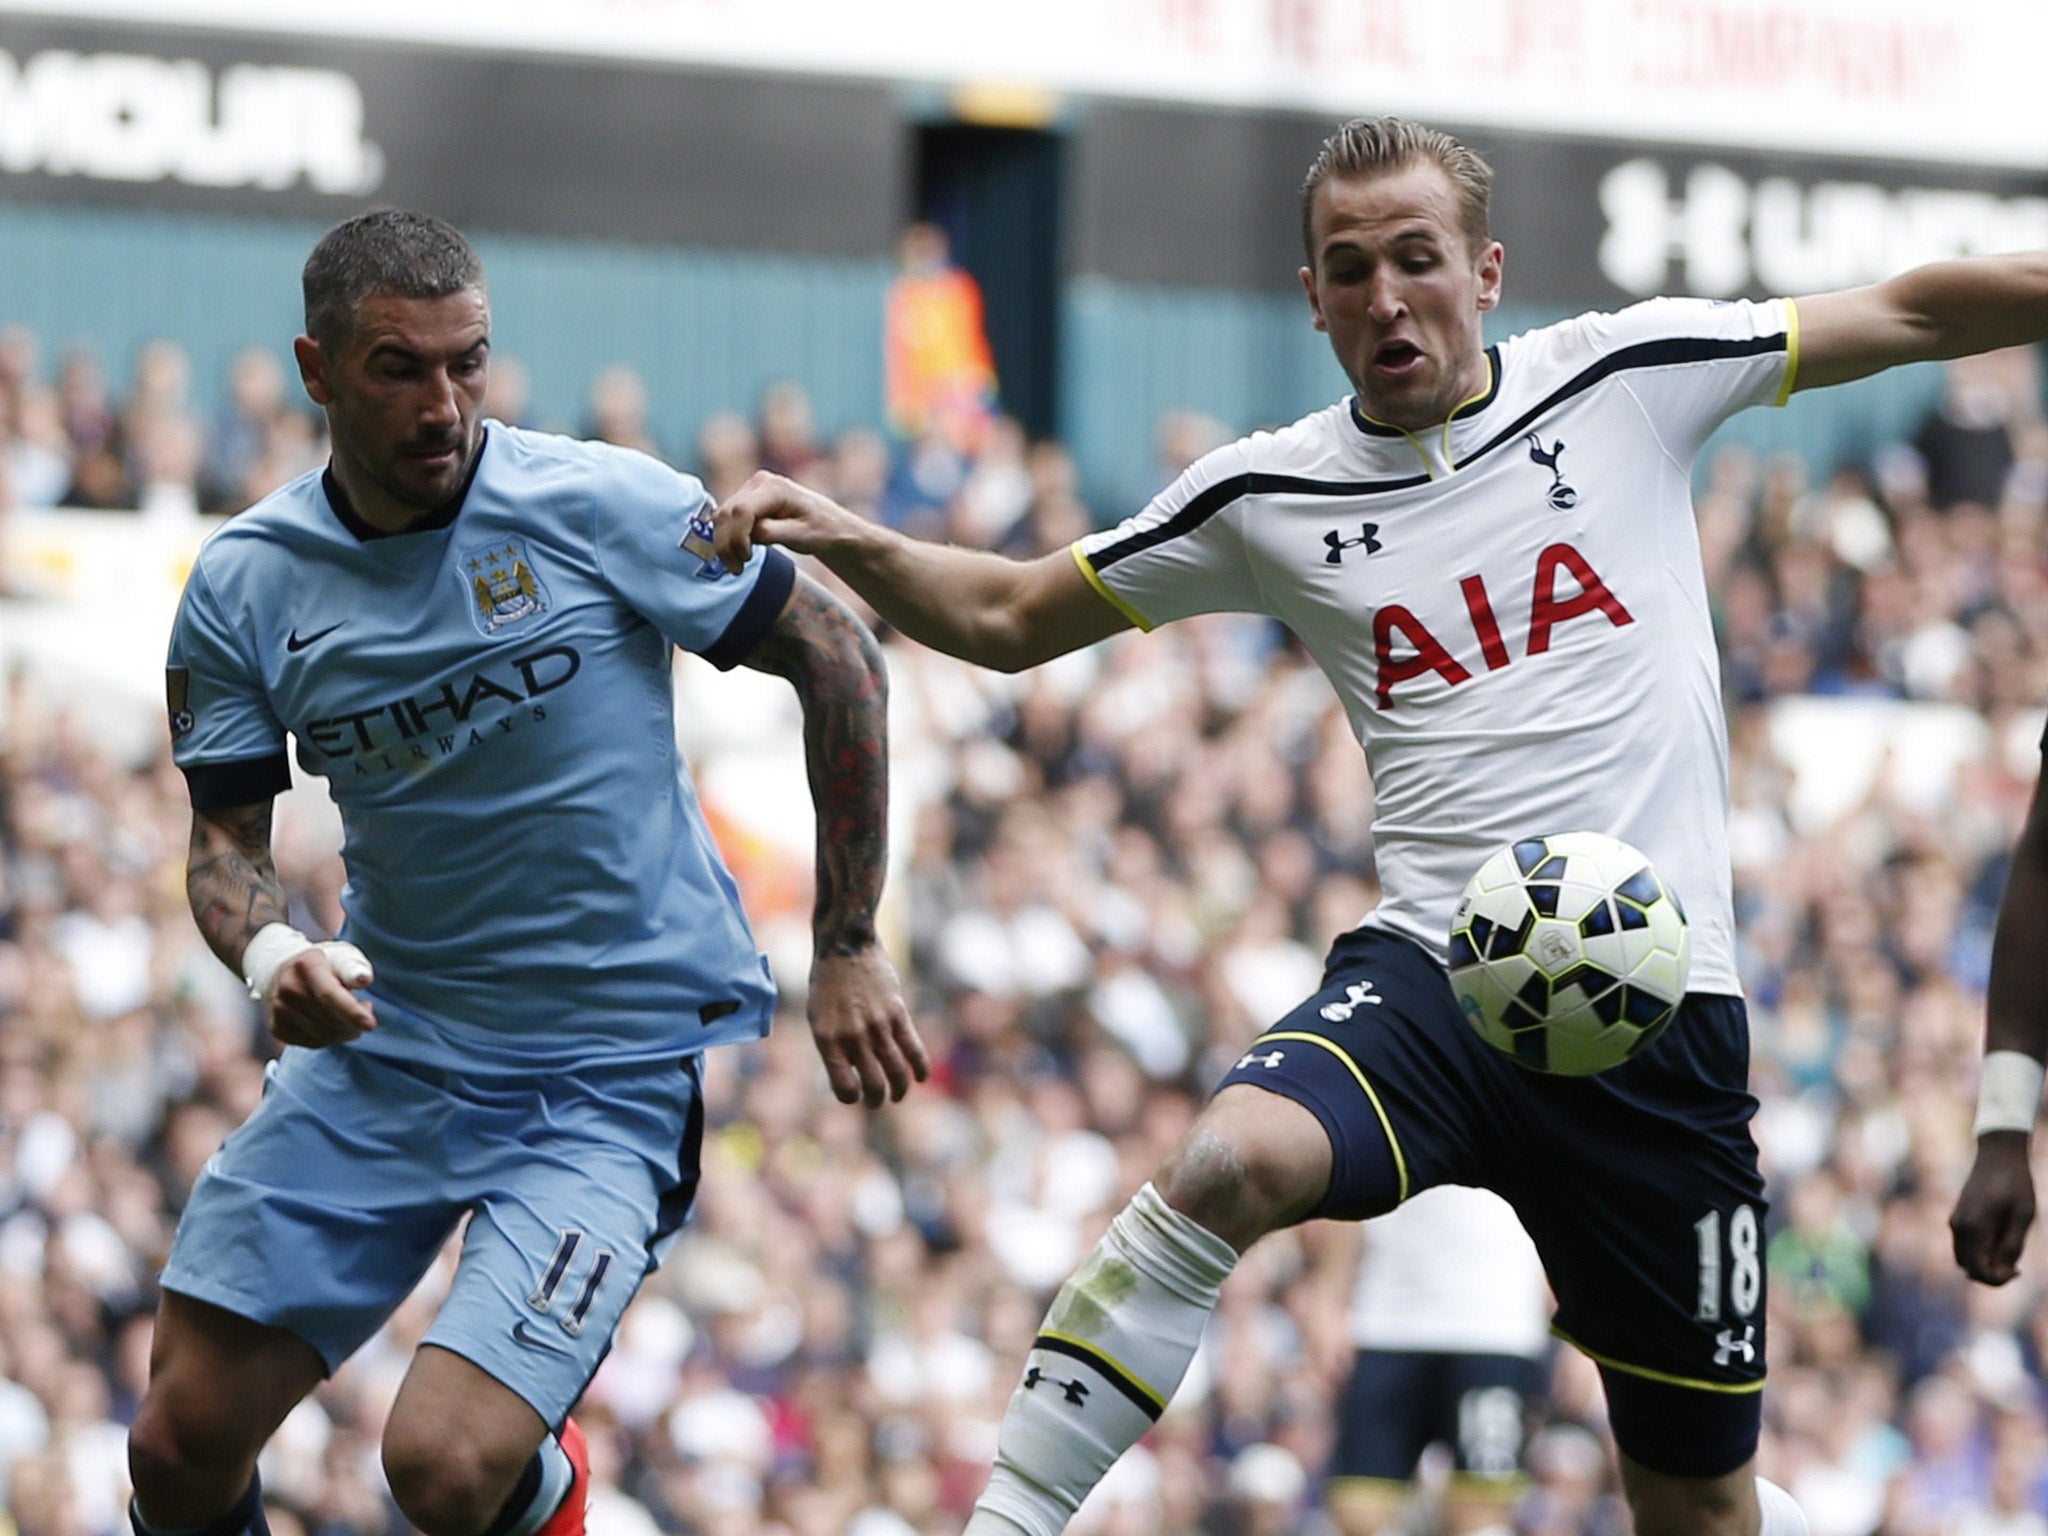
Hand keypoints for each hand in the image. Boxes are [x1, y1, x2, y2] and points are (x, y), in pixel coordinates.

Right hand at [267, 942, 377, 1049]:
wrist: (287, 972)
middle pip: (330, 1019)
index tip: (370, 1024)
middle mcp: (288, 987)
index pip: (329, 994)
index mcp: (307, 965)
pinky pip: (314, 1043)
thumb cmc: (326, 964)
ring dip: (346, 1031)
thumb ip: (355, 968)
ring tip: (348, 1014)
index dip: (351, 1011)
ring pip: (324, 1035)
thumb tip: (364, 979)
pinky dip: (330, 1037)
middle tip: (366, 1010)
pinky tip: (330, 1021)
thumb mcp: (343, 956)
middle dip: (355, 1022)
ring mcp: (279, 1009)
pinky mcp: (277, 1028)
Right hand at [712, 471, 864, 574]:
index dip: (737, 537)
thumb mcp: (802, 535)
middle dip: (727, 544)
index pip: (742, 510)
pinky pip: (726, 519)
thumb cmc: (820, 529)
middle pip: (727, 513)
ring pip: (722, 517)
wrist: (827, 523)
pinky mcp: (744, 499)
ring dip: (724, 543)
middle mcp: (759, 482)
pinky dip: (727, 538)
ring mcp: (750, 489)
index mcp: (775, 488)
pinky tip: (740, 553)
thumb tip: (750, 536)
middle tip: (737, 568)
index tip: (746, 558)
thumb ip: (773, 533)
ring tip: (739, 564)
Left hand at [806, 946, 928, 1107]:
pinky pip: (913, 1048)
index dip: (851, 1098)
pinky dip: (920, 1067)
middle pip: (874, 1084)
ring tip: (897, 1096)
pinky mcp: (897, 1013)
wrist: (844, 946)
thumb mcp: (818, 1017)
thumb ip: (834, 1046)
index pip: (844, 1087)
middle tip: (877, 1102)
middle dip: (877, 1100)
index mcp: (827, 1040)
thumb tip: (853, 1073)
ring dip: (899, 1090)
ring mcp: (877, 1025)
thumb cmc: (827, 984)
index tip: (855, 1094)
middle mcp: (852, 1036)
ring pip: (896, 1071)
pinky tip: (921, 1078)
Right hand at [1950, 1131, 2034, 1284]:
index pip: (1979, 1271)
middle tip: (2017, 1265)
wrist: (1998, 1154)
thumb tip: (2004, 1269)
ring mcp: (1955, 1222)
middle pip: (1969, 1269)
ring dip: (1985, 1264)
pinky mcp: (1957, 1217)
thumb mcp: (2023, 1215)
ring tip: (2009, 1252)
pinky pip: (1964, 1247)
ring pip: (1965, 1259)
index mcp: (1974, 1228)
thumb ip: (2013, 1244)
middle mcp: (1958, 1227)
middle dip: (1992, 1274)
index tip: (2019, 1269)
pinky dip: (1979, 1253)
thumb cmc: (2015, 1183)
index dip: (1999, 1280)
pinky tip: (1999, 1241)